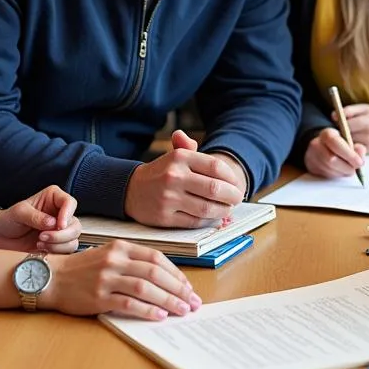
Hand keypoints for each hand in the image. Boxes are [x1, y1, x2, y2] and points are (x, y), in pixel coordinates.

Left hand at [0, 185, 81, 253]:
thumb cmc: (8, 220)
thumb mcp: (19, 213)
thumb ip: (35, 216)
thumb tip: (52, 223)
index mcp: (53, 199)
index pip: (70, 203)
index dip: (67, 214)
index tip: (58, 225)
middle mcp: (60, 214)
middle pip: (75, 224)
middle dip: (61, 234)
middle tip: (42, 236)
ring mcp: (59, 231)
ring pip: (73, 239)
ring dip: (58, 244)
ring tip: (39, 242)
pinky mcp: (57, 245)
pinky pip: (66, 251)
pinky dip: (56, 252)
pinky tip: (42, 249)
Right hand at [43, 240, 203, 319]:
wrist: (52, 277)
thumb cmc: (82, 269)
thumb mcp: (109, 255)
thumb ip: (133, 262)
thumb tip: (164, 279)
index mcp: (121, 247)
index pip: (157, 258)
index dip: (176, 273)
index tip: (188, 287)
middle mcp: (115, 260)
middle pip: (155, 273)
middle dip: (178, 288)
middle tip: (192, 301)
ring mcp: (107, 278)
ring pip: (146, 287)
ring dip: (168, 300)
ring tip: (182, 310)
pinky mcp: (99, 296)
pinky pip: (129, 303)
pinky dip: (147, 310)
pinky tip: (159, 316)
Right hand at [124, 130, 245, 226]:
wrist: (131, 189)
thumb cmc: (161, 172)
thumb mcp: (174, 155)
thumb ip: (191, 147)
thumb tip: (200, 146)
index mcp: (179, 157)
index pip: (216, 167)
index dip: (232, 178)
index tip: (237, 184)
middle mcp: (173, 176)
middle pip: (215, 188)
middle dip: (232, 196)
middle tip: (237, 198)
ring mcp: (168, 198)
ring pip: (207, 208)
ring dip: (223, 210)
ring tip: (228, 208)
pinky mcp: (164, 217)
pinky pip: (195, 221)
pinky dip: (208, 221)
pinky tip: (214, 217)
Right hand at [304, 128, 366, 177]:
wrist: (322, 146)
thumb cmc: (340, 144)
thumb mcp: (350, 142)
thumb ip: (358, 147)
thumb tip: (360, 153)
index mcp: (327, 134)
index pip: (335, 143)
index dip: (349, 154)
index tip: (359, 162)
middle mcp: (316, 144)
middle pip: (331, 159)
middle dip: (346, 166)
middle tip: (355, 168)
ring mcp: (312, 156)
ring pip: (329, 169)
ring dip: (342, 172)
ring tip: (349, 168)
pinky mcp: (312, 167)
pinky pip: (326, 175)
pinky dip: (337, 175)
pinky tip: (341, 170)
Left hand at [336, 103, 368, 153]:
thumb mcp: (362, 109)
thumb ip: (348, 110)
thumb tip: (334, 116)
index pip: (348, 125)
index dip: (340, 123)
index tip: (337, 121)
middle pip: (348, 135)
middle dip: (343, 132)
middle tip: (341, 128)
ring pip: (350, 142)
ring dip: (346, 139)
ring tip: (348, 133)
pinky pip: (354, 149)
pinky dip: (351, 145)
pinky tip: (352, 140)